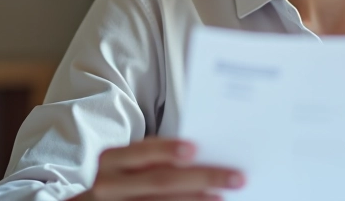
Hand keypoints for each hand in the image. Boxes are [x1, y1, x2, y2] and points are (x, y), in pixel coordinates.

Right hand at [74, 138, 244, 200]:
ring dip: (197, 200)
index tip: (195, 149)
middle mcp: (109, 185)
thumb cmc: (123, 177)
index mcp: (111, 160)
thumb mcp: (128, 163)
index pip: (143, 151)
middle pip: (160, 181)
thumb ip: (155, 157)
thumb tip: (201, 153)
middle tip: (235, 177)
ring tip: (223, 196)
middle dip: (202, 177)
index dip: (168, 149)